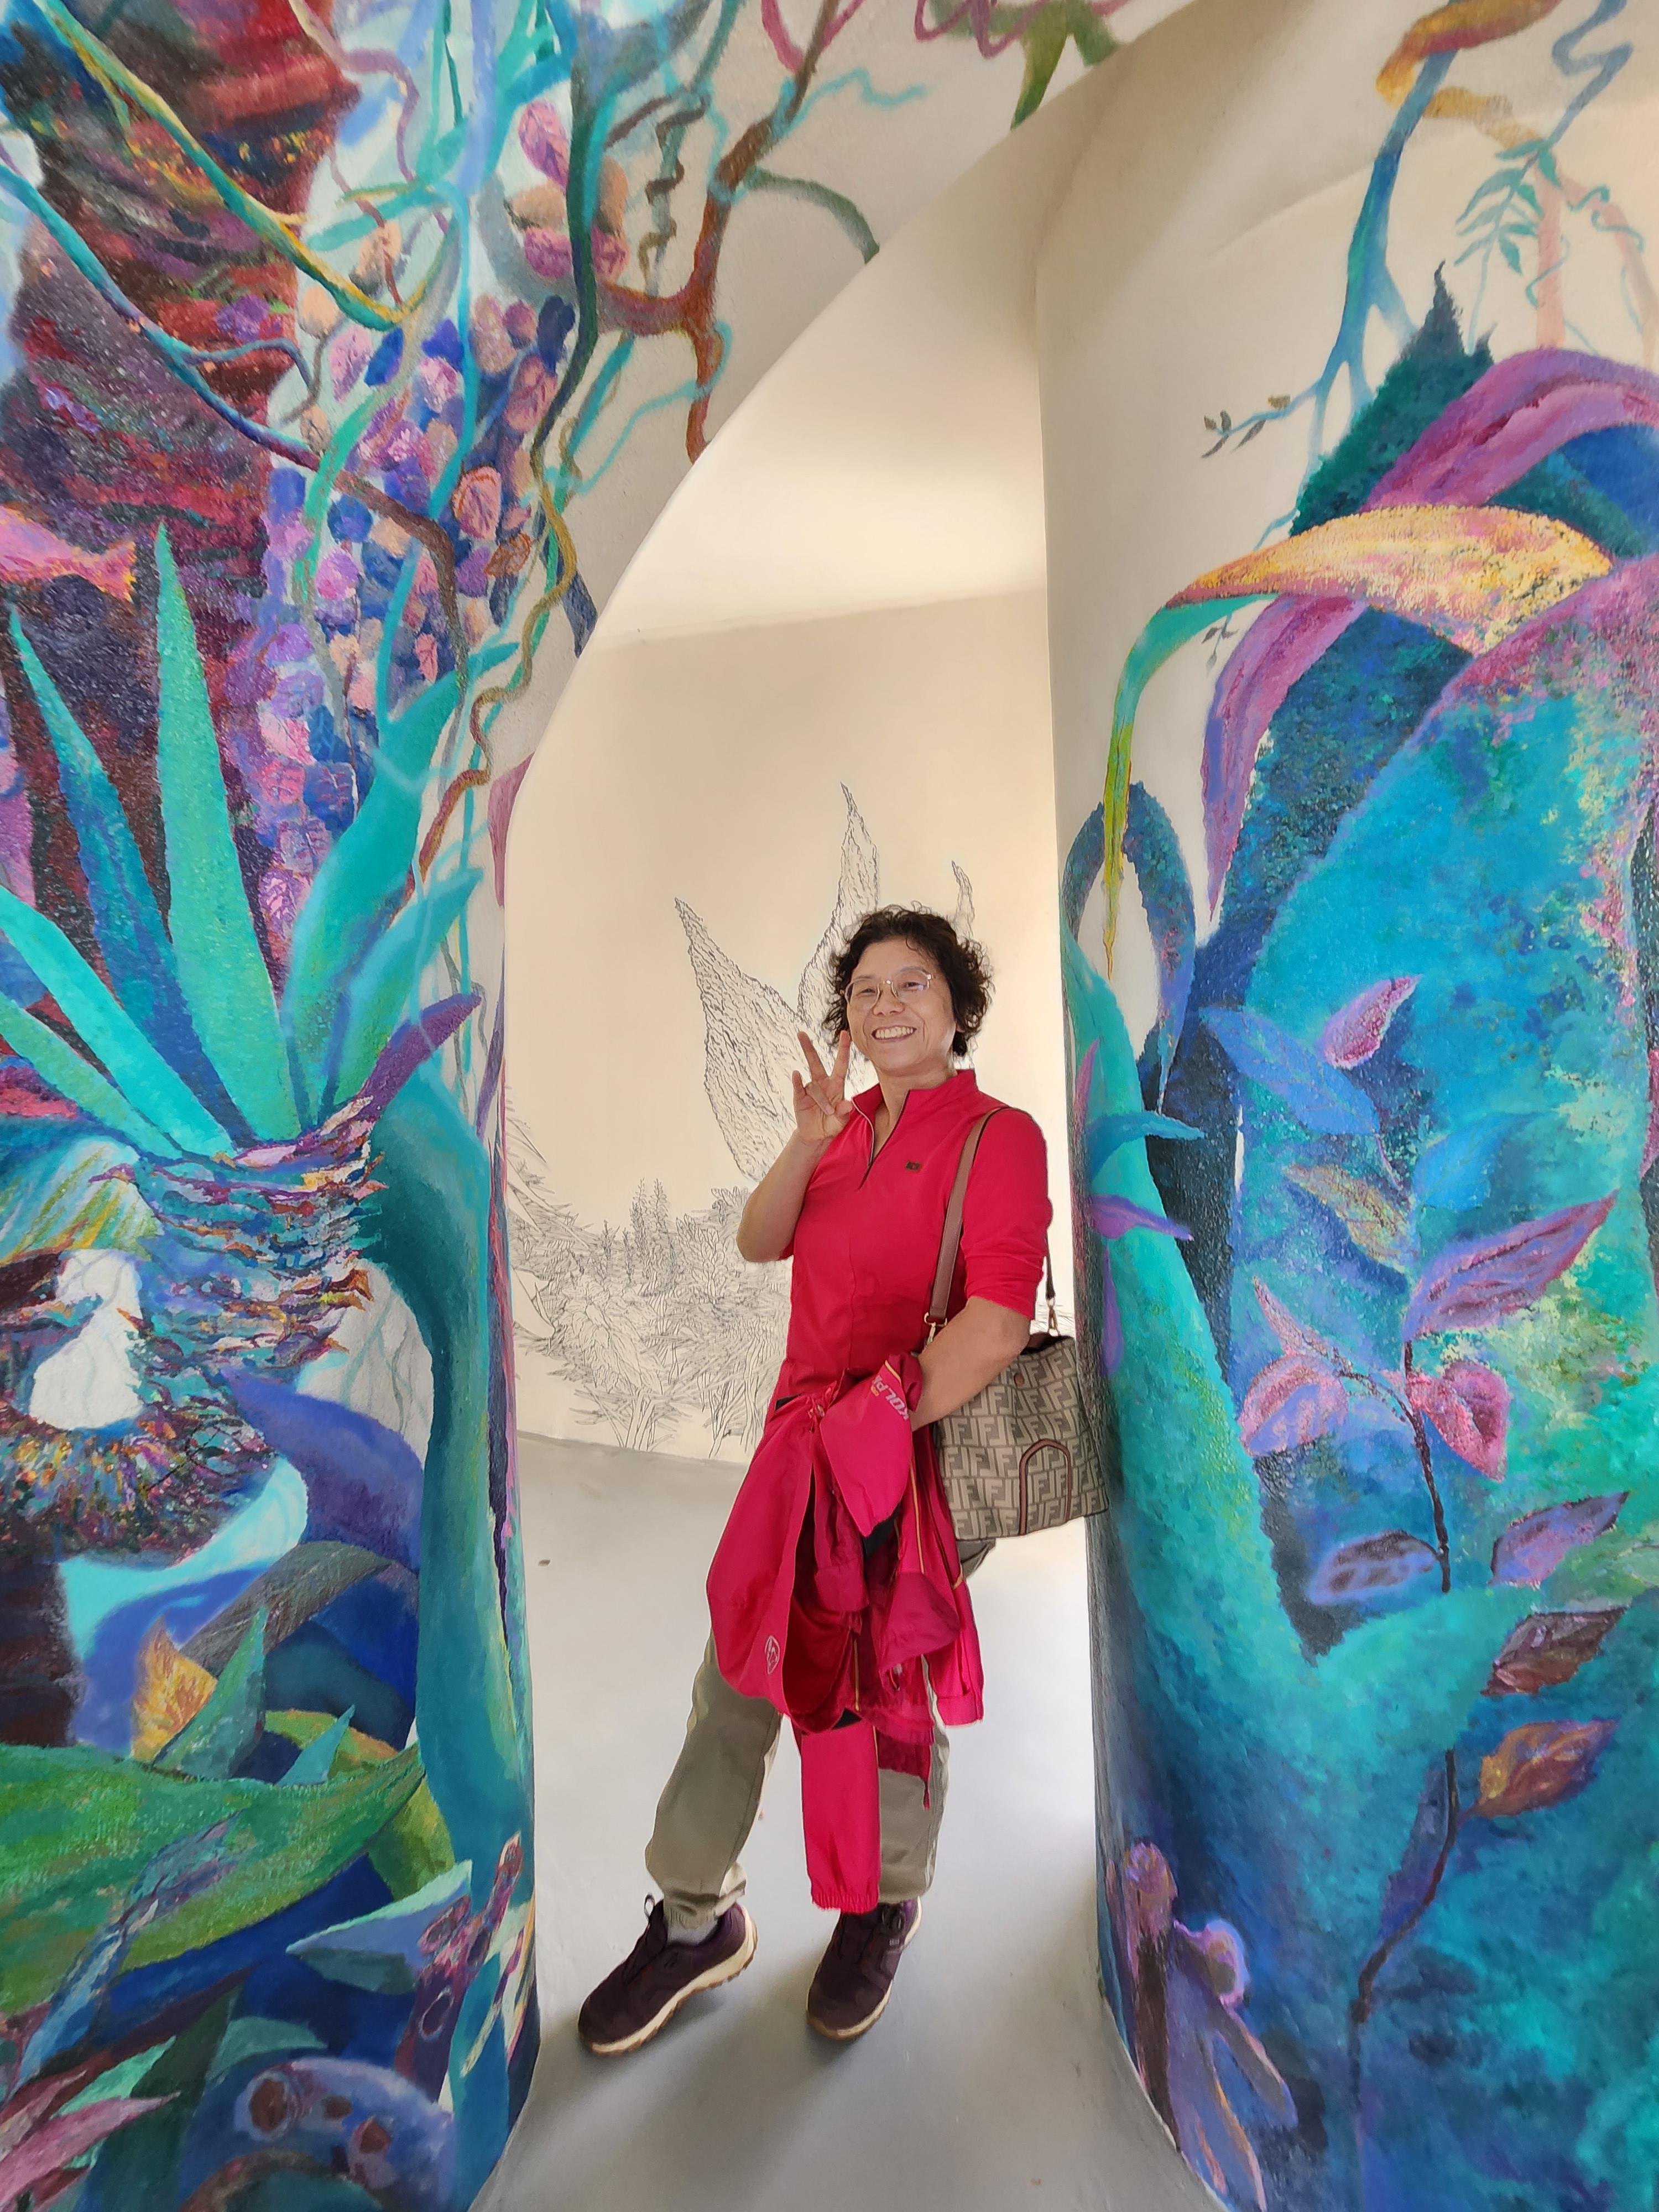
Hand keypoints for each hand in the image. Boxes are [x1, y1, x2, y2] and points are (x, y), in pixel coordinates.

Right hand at [791, 1029, 852, 1144]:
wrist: (816, 1135)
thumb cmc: (832, 1124)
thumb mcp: (841, 1121)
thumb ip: (844, 1113)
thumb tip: (848, 1104)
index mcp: (836, 1084)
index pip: (841, 1064)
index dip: (843, 1049)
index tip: (845, 1034)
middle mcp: (822, 1083)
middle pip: (815, 1062)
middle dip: (808, 1048)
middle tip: (801, 1033)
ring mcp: (810, 1089)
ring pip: (813, 1087)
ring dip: (821, 1100)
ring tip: (828, 1113)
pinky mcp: (799, 1097)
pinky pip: (798, 1087)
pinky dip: (797, 1081)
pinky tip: (796, 1075)